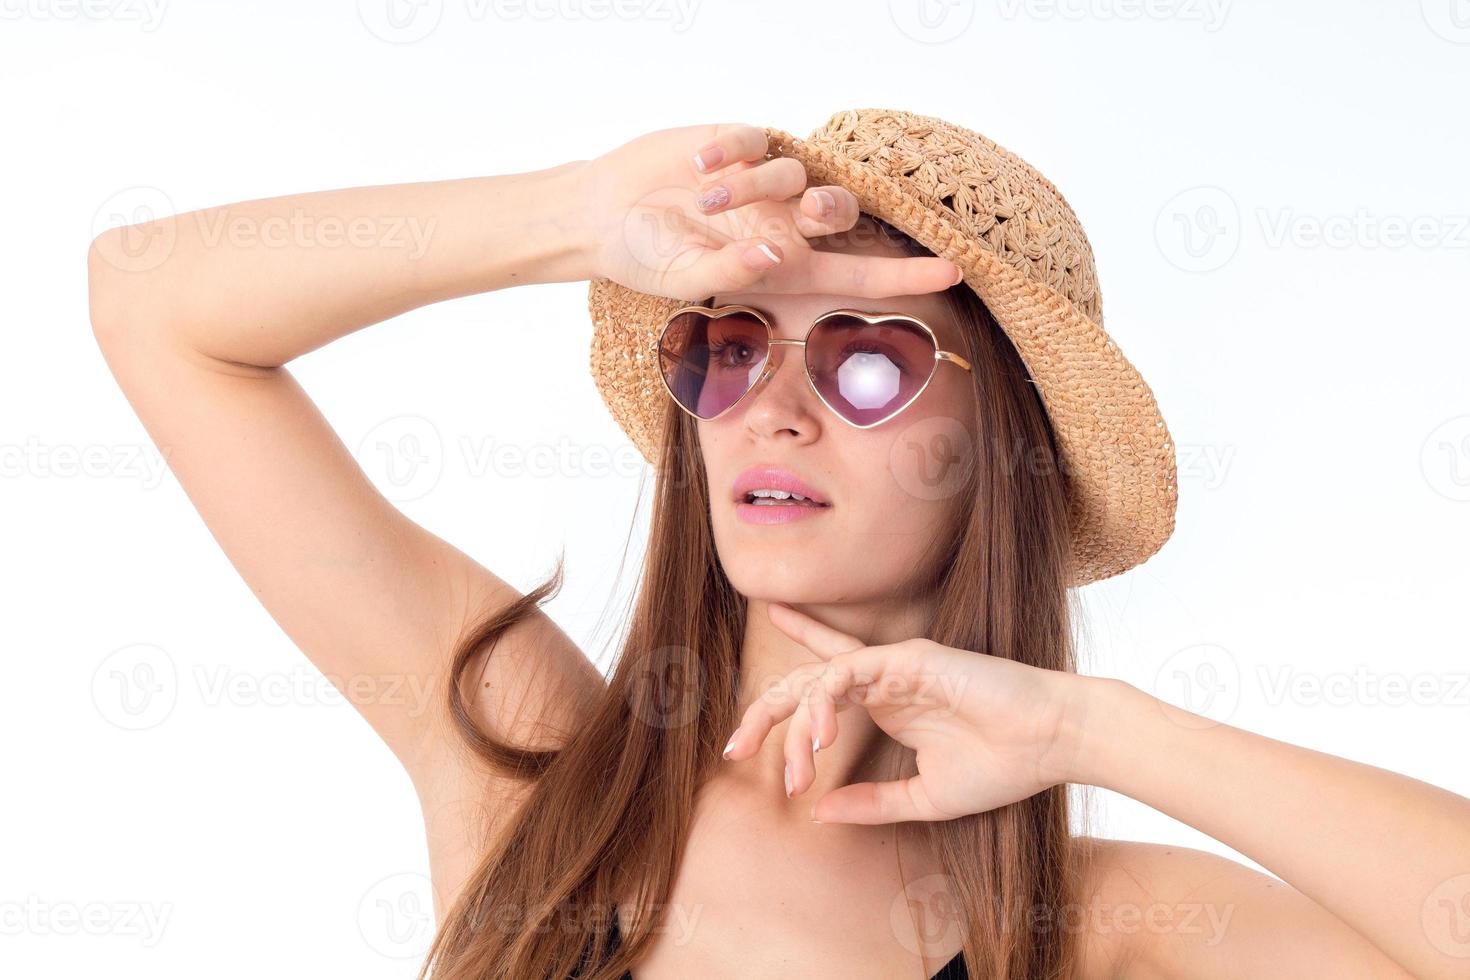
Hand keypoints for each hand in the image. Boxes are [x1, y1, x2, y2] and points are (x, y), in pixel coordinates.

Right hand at [578, 122, 962, 300]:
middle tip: (804, 209)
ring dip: (753, 184)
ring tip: (702, 195)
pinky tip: (698, 165)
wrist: (602, 213)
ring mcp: (764, 182)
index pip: (857, 274)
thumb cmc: (646, 257)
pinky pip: (758, 136)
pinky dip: (731, 150)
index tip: (954, 272)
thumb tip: (780, 251)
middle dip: (830, 208)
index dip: (905, 276)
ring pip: (796, 173)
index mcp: (780, 267)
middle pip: (841, 211)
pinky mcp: (739, 143)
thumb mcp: (684, 276)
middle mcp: (782, 223)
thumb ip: (733, 269)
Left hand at [722, 602, 1100, 823]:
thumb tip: (820, 812)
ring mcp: (892, 665)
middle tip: (734, 749)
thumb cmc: (1002, 765)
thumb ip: (873, 803)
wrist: (1052, 742)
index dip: (777, 713)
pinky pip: (846, 672)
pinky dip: (825, 703)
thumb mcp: (924, 797)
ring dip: (795, 724)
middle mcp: (882, 679)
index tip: (741, 751)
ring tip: (793, 768)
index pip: (818, 690)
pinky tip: (821, 739)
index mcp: (885, 703)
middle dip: (763, 714)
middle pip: (803, 684)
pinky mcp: (906, 657)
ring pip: (818, 681)